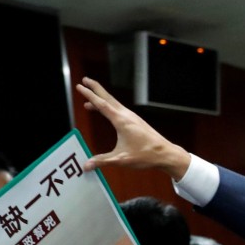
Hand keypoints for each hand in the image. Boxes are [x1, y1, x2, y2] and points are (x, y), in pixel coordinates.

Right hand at [76, 77, 192, 179]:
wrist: (165, 154)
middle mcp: (127, 115)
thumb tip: (86, 165)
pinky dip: (109, 108)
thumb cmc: (145, 155)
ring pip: (113, 104)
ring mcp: (132, 118)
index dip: (89, 95)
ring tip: (89, 102)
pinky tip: (106, 113)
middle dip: (95, 88)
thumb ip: (102, 161)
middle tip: (84, 80)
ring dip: (101, 99)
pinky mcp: (136, 122)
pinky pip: (118, 110)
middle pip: (108, 98)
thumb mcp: (121, 159)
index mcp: (121, 121)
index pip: (101, 104)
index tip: (80, 86)